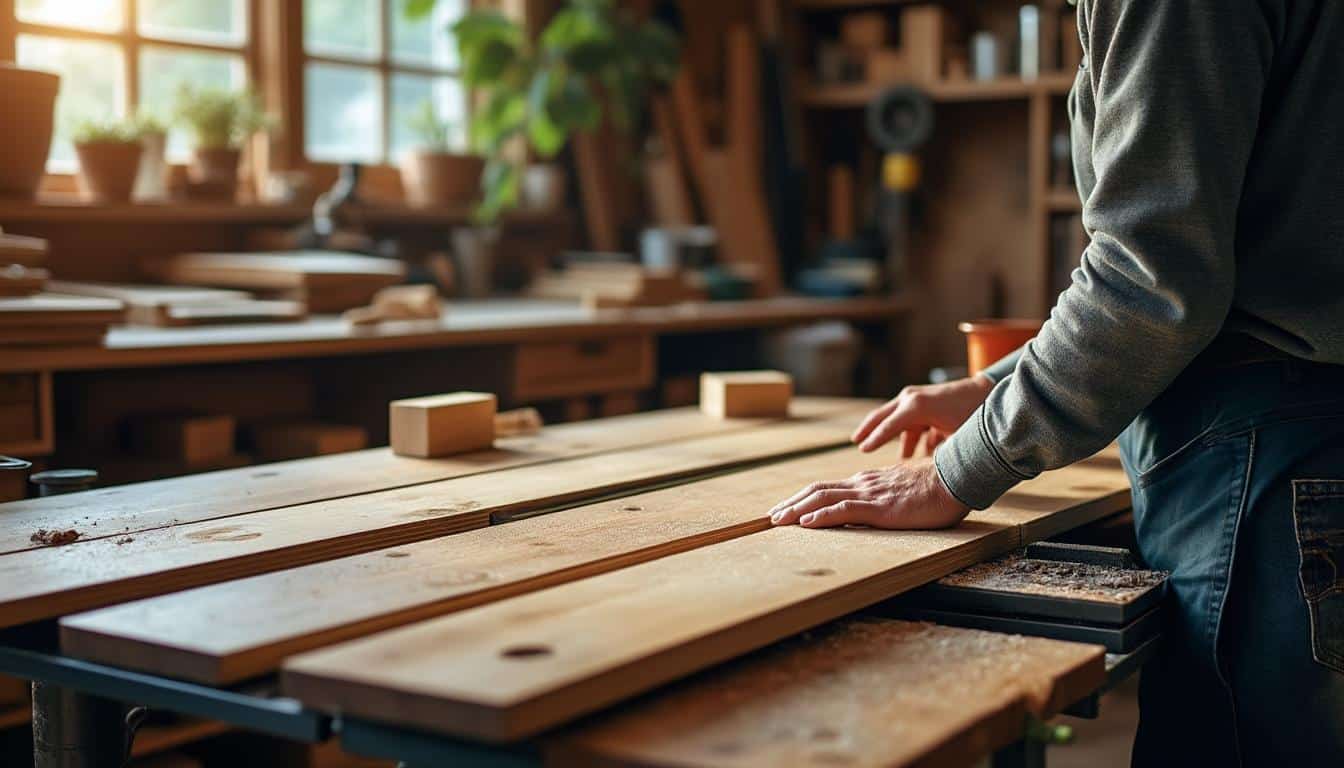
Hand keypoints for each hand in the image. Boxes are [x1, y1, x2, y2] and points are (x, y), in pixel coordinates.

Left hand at [768, 457, 969, 529]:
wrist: (957, 477)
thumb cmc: (938, 487)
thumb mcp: (905, 492)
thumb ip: (888, 497)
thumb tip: (879, 507)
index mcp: (868, 481)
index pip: (828, 488)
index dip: (804, 498)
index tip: (788, 509)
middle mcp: (863, 484)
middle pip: (817, 490)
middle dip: (791, 503)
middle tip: (771, 516)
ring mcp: (870, 494)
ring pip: (823, 498)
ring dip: (796, 510)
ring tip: (776, 521)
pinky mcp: (880, 507)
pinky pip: (844, 510)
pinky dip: (821, 516)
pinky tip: (806, 523)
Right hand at [851, 374, 993, 455]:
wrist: (988, 391)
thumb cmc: (973, 414)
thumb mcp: (955, 437)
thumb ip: (936, 453)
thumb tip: (922, 471)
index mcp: (916, 406)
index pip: (888, 426)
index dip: (874, 440)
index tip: (862, 451)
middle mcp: (911, 399)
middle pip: (882, 416)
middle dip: (869, 429)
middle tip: (856, 442)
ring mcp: (916, 398)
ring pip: (896, 420)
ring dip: (892, 437)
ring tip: (886, 454)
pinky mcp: (924, 402)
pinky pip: (909, 421)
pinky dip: (908, 436)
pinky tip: (913, 454)